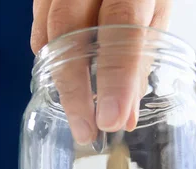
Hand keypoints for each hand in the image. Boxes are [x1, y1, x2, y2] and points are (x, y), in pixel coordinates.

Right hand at [30, 0, 171, 144]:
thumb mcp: (157, 9)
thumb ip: (142, 57)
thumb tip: (127, 114)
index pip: (122, 26)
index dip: (116, 77)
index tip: (112, 118)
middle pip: (70, 30)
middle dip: (75, 88)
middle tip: (85, 129)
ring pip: (48, 28)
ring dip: (59, 76)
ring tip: (76, 111)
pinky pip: (39, 23)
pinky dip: (49, 55)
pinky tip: (61, 75)